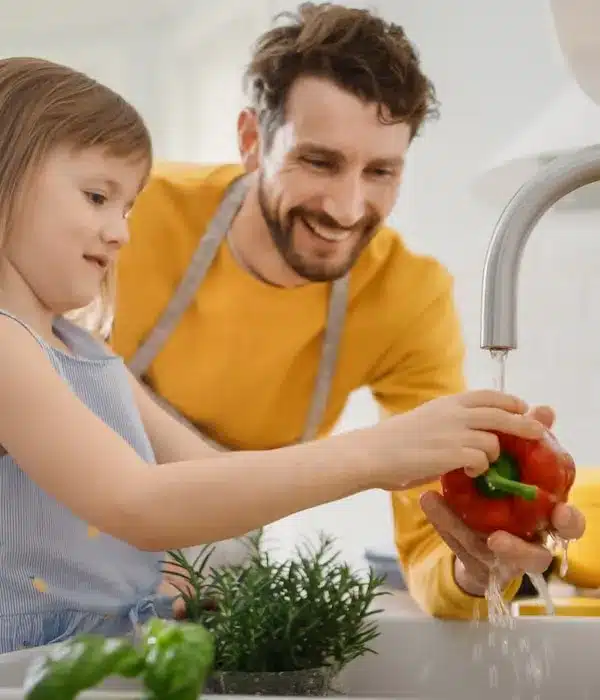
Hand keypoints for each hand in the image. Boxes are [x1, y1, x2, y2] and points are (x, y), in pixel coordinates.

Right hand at [373, 389, 544, 489]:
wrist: (372, 453)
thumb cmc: (393, 442)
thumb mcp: (425, 420)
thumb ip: (448, 421)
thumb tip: (469, 430)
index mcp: (447, 403)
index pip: (488, 395)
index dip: (509, 400)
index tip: (522, 407)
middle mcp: (454, 413)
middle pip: (502, 413)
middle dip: (524, 423)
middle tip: (538, 431)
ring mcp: (454, 432)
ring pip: (493, 441)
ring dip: (492, 455)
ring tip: (479, 466)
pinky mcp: (451, 454)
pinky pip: (481, 461)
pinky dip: (480, 469)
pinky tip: (468, 474)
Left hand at [419, 405, 585, 595]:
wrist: (477, 531)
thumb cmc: (505, 495)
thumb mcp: (514, 467)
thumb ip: (530, 443)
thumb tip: (545, 408)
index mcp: (545, 521)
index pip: (567, 524)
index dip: (570, 522)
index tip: (561, 511)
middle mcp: (529, 544)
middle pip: (538, 556)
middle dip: (525, 550)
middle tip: (501, 539)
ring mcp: (501, 559)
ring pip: (491, 558)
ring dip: (476, 539)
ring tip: (471, 525)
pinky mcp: (476, 562)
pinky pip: (461, 547)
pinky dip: (446, 523)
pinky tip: (429, 499)